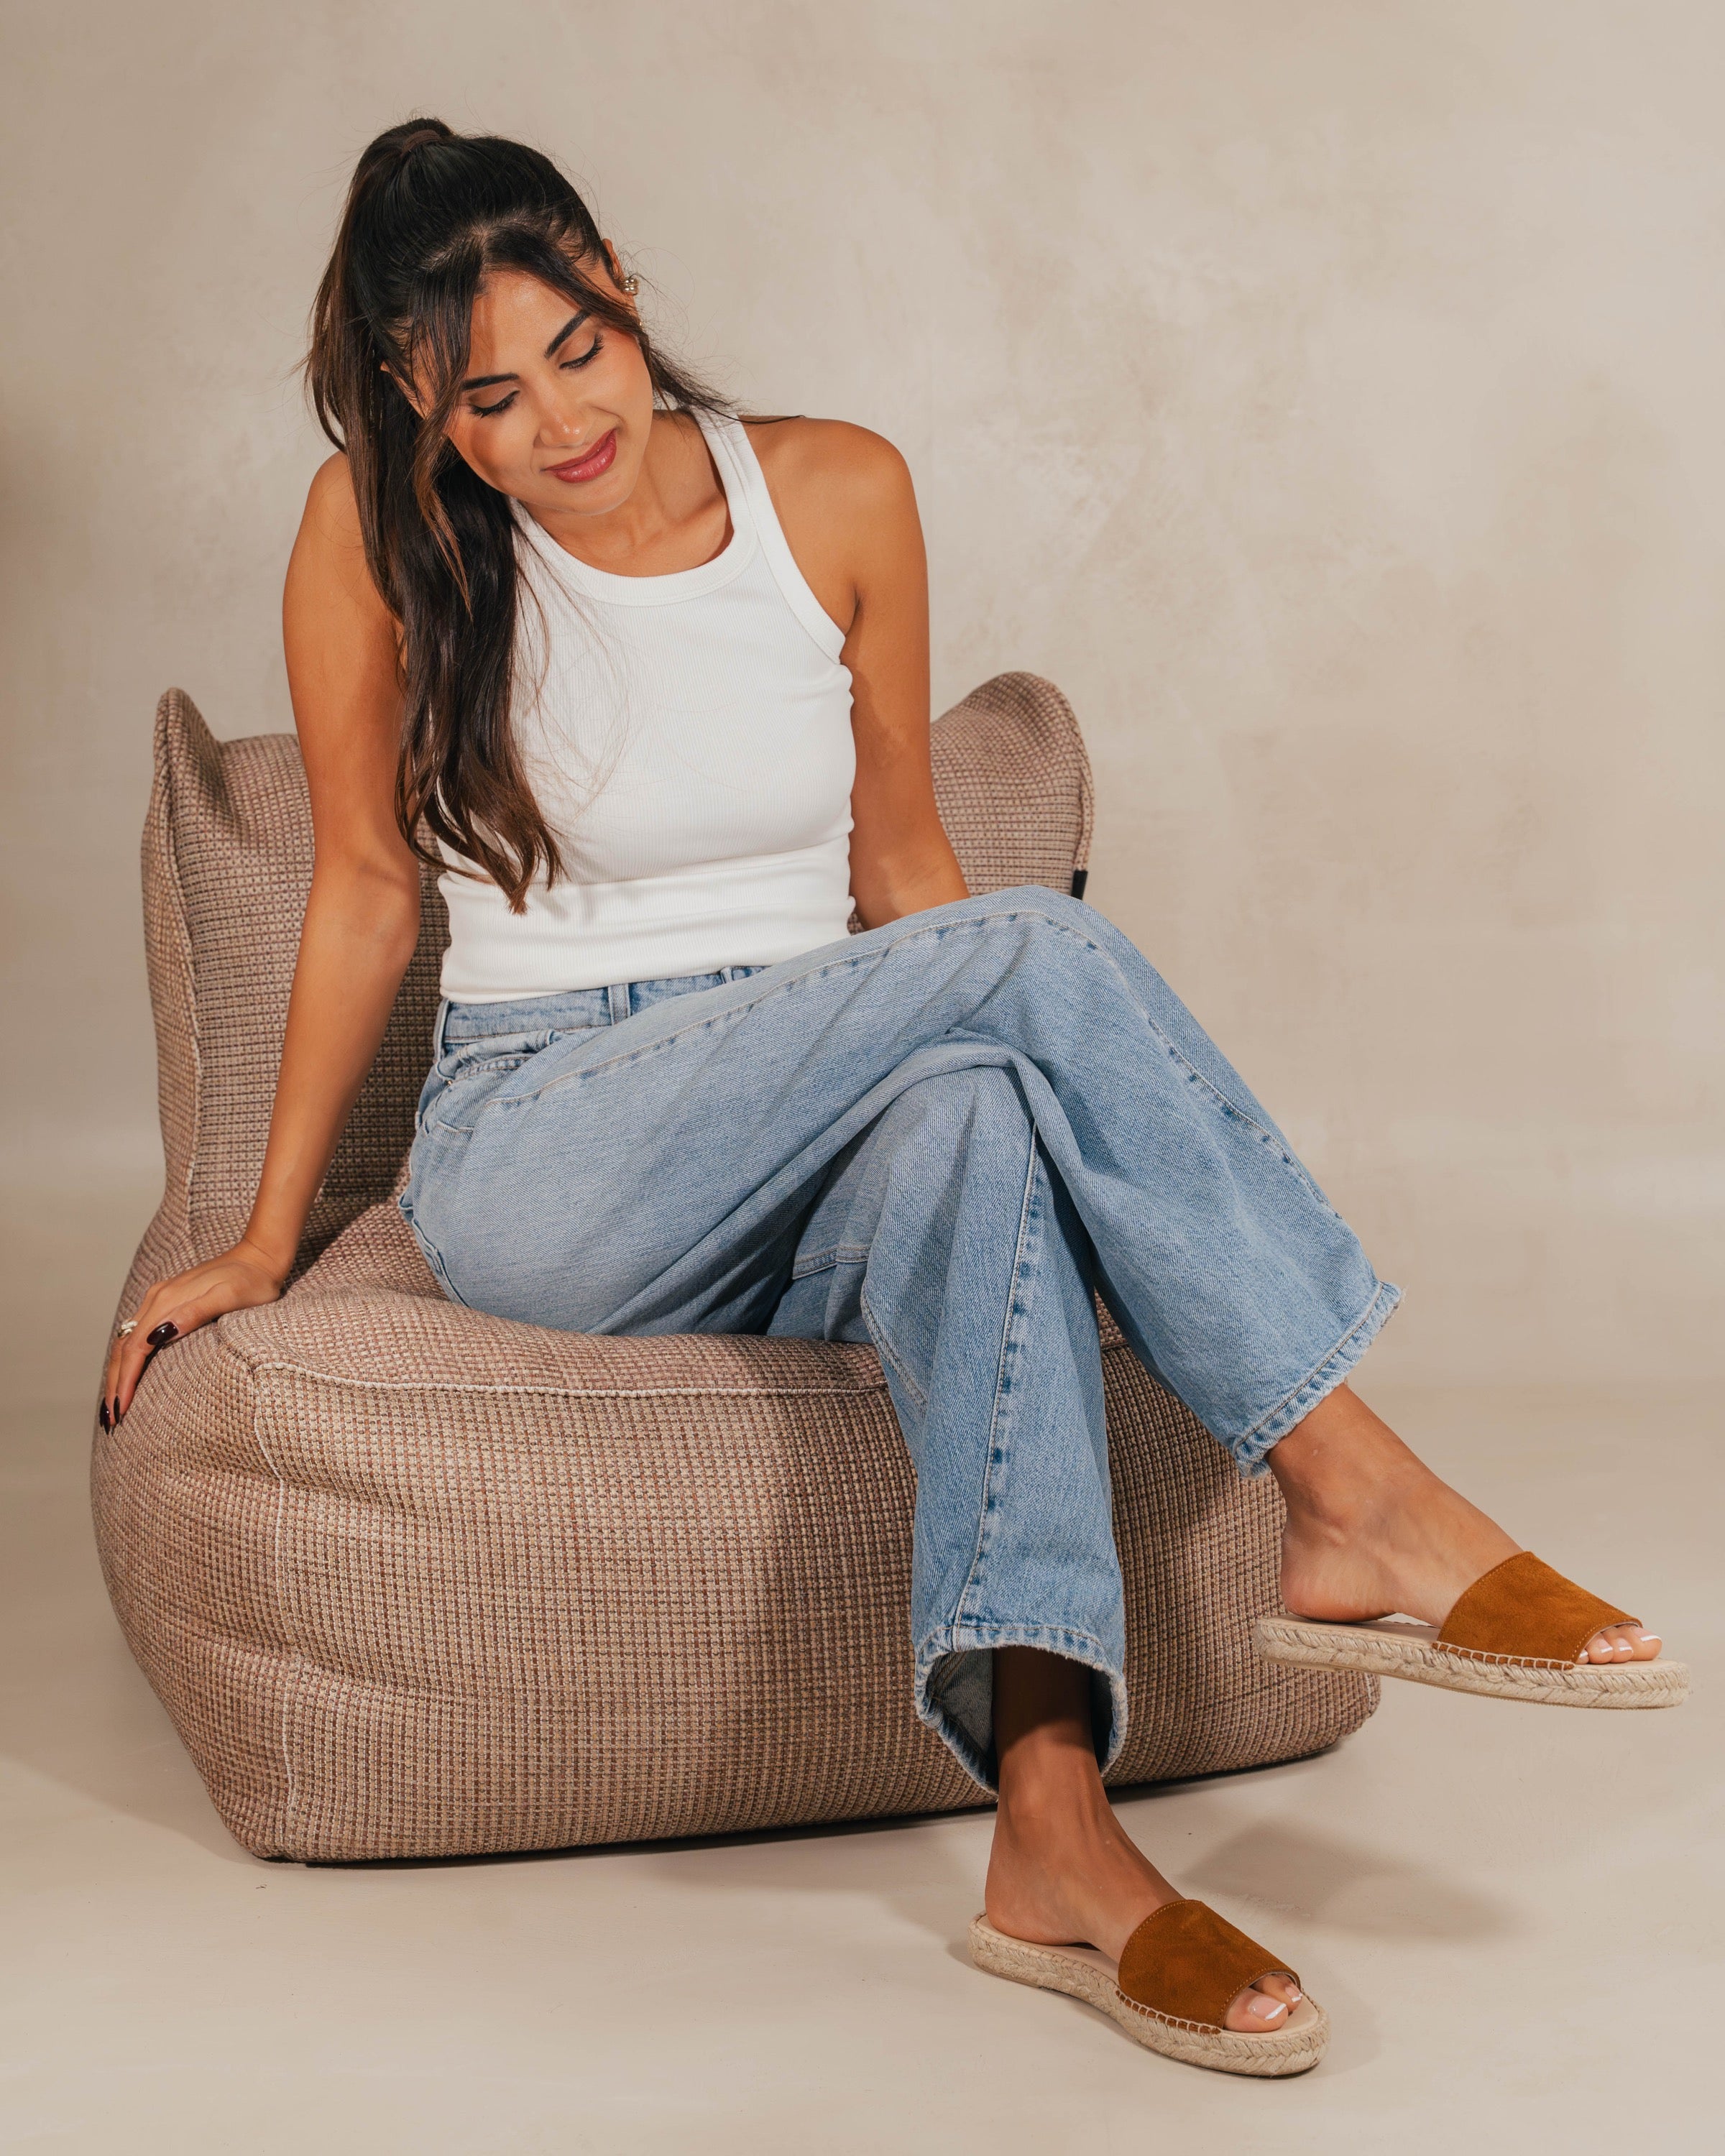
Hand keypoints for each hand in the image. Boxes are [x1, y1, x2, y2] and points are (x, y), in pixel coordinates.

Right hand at [101, 1240, 286, 1428]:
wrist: (260, 1255)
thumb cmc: (252, 1281)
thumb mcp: (229, 1297)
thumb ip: (196, 1313)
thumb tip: (160, 1334)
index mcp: (167, 1301)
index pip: (135, 1348)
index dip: (125, 1380)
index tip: (121, 1409)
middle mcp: (157, 1299)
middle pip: (124, 1346)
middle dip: (114, 1383)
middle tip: (111, 1418)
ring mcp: (160, 1298)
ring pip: (127, 1340)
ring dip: (117, 1372)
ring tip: (114, 1403)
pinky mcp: (167, 1300)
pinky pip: (138, 1332)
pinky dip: (128, 1357)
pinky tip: (130, 1372)